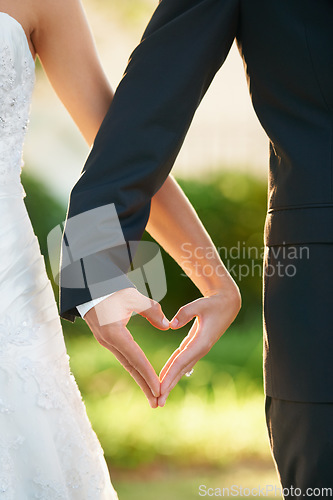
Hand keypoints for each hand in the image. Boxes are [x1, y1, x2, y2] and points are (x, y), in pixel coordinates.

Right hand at [83, 288, 169, 408]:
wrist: (88, 285)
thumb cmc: (109, 288)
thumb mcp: (132, 296)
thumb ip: (151, 310)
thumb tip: (166, 325)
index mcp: (114, 333)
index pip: (135, 358)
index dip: (148, 374)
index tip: (159, 389)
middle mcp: (108, 341)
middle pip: (131, 367)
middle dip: (145, 386)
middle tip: (158, 403)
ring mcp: (106, 341)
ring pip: (127, 364)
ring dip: (141, 379)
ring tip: (154, 395)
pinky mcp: (107, 338)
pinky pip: (124, 357)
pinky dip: (135, 368)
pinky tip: (143, 376)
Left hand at [158, 285, 240, 405]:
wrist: (228, 304)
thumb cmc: (213, 303)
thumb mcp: (200, 304)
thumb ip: (186, 313)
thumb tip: (171, 324)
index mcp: (202, 342)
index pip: (181, 361)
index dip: (170, 374)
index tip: (160, 387)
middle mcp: (200, 349)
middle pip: (181, 370)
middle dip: (169, 386)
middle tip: (158, 402)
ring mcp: (198, 348)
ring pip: (181, 367)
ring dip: (170, 380)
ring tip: (160, 395)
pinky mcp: (196, 344)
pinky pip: (182, 359)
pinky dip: (173, 369)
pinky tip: (166, 377)